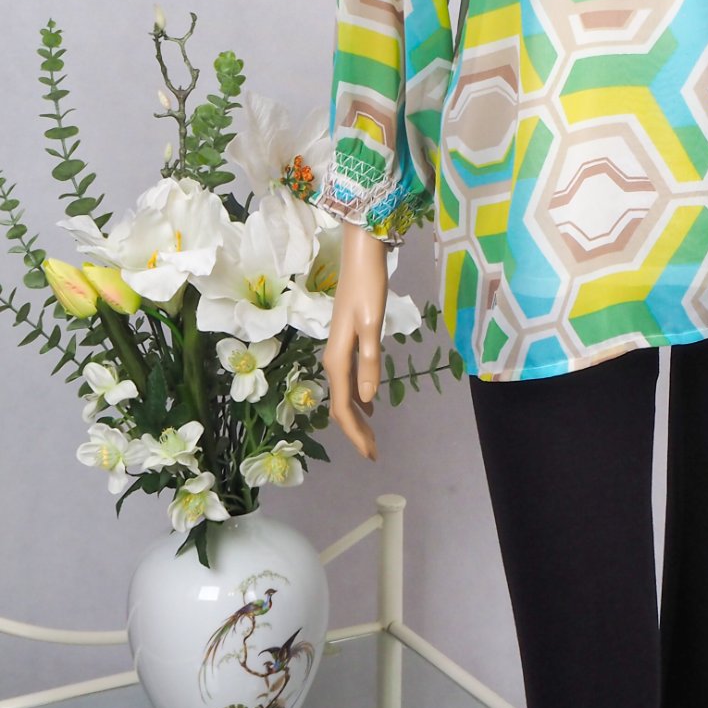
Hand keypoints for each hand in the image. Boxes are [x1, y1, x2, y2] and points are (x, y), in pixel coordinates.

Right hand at [321, 221, 389, 461]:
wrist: (361, 253)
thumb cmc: (368, 286)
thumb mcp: (372, 324)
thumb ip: (370, 360)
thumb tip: (367, 397)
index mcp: (338, 357)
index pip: (345, 406)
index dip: (356, 433)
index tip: (371, 454)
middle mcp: (334, 357)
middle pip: (342, 403)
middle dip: (356, 430)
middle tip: (373, 452)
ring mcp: (339, 348)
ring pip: (345, 391)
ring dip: (356, 414)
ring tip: (371, 433)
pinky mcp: (347, 339)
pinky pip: (349, 377)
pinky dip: (358, 394)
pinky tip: (369, 400)